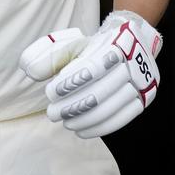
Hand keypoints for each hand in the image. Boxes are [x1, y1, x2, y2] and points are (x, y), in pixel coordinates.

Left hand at [18, 10, 162, 138]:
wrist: (134, 43)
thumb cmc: (95, 47)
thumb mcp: (72, 44)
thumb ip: (50, 56)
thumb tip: (31, 71)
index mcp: (114, 45)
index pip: (90, 69)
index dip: (69, 84)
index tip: (50, 93)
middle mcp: (131, 65)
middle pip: (98, 93)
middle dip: (71, 107)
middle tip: (52, 113)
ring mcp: (141, 84)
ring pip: (108, 109)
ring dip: (82, 120)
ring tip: (64, 122)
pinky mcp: (144, 100)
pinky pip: (120, 120)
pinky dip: (98, 128)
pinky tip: (81, 131)